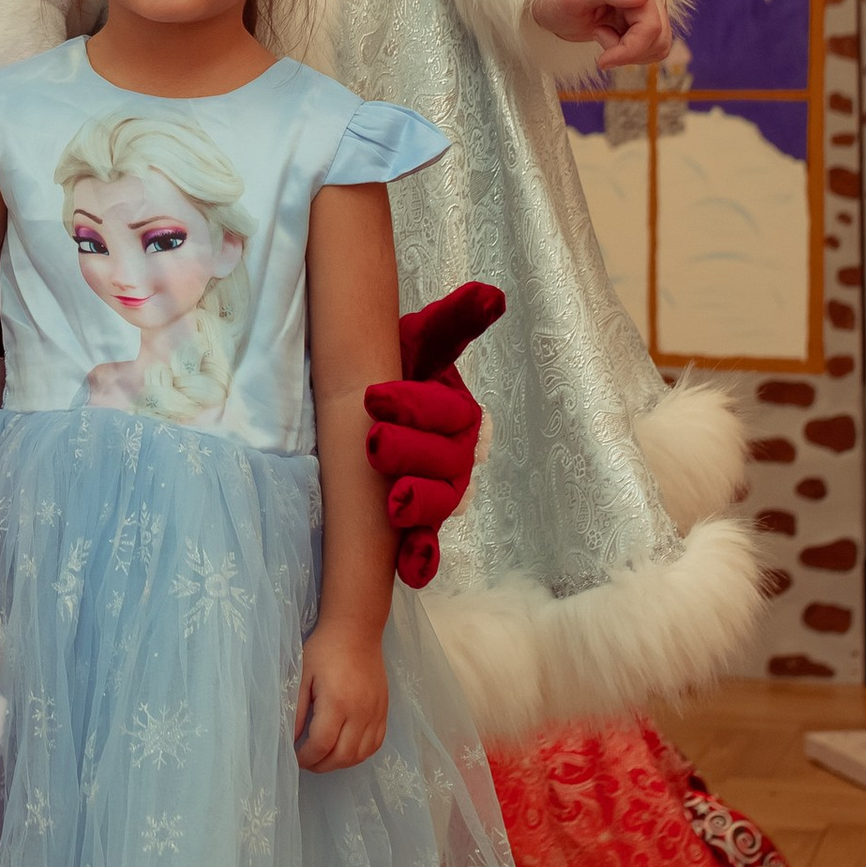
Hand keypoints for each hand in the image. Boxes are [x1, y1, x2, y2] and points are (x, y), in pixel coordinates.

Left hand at [295, 618, 387, 772]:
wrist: (356, 631)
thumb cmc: (324, 649)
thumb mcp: (302, 676)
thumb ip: (297, 710)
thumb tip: (291, 739)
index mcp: (337, 702)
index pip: (322, 744)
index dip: (306, 757)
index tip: (294, 757)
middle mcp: (360, 711)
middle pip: (342, 756)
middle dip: (321, 765)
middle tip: (306, 761)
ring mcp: (376, 713)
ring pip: (361, 755)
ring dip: (340, 763)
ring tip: (323, 758)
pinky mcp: (384, 711)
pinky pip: (376, 744)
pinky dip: (359, 754)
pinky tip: (345, 750)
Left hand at [367, 281, 504, 587]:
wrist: (374, 403)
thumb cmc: (399, 369)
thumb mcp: (419, 339)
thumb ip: (454, 321)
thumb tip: (492, 294)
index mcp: (458, 414)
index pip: (446, 414)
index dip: (414, 406)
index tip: (375, 394)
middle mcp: (454, 458)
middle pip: (442, 464)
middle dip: (409, 453)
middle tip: (373, 443)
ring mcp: (437, 495)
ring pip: (438, 507)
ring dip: (419, 507)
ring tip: (393, 503)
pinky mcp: (415, 526)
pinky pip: (426, 548)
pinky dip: (422, 559)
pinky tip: (410, 572)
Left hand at [531, 0, 671, 73]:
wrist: (550, 5)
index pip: (651, 25)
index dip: (630, 49)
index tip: (603, 60)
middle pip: (659, 36)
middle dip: (628, 50)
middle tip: (598, 37)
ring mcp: (649, 2)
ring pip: (660, 44)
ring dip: (630, 51)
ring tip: (602, 33)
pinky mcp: (646, 17)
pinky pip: (653, 45)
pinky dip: (631, 51)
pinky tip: (609, 35)